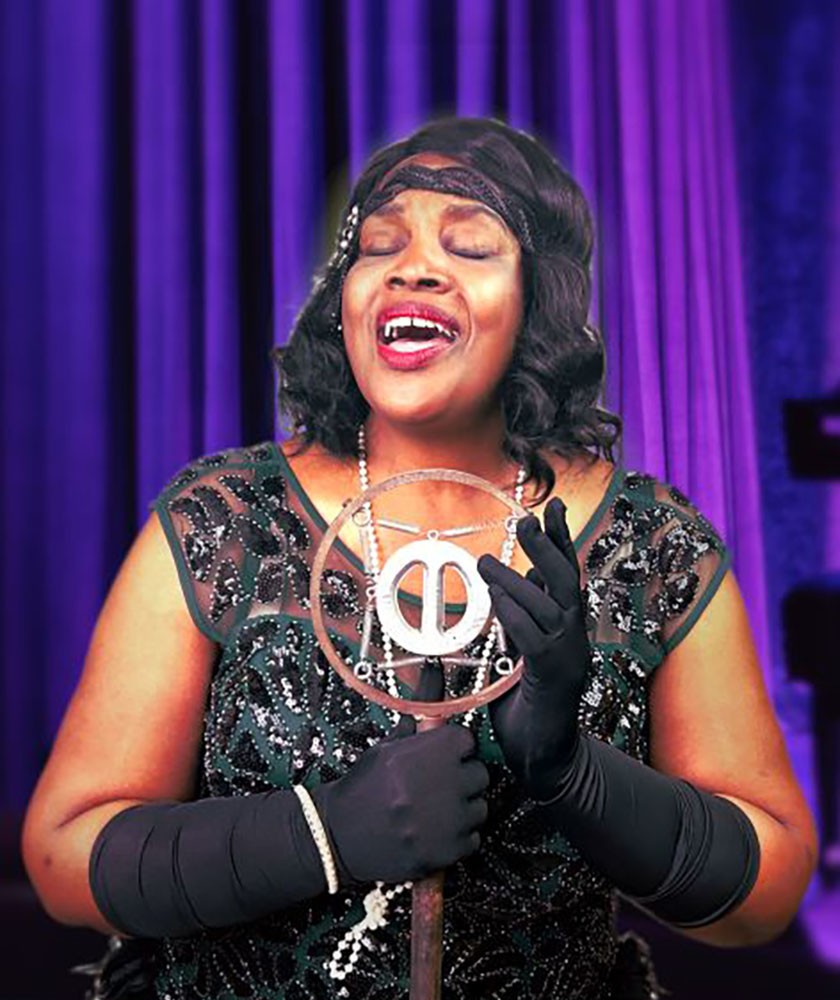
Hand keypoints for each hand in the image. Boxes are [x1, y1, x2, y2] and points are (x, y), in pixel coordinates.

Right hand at [312, 664, 489, 885]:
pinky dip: (457, 837)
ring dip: (462, 808)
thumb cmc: (367, 785)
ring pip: (480, 807)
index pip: (467, 741)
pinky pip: (473, 837)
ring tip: (432, 809)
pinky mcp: (447, 852)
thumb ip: (421, 709)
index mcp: (430, 751)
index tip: (438, 757)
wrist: (339, 834)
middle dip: (461, 778)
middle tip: (435, 785)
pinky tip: (433, 831)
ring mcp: (446, 821)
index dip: (452, 749)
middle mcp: (442, 784)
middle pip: (479, 774)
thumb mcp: (391, 743)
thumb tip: (436, 666)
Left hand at [477, 498, 590, 801]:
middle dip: (548, 546)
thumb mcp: (520, 652)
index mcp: (568, 628)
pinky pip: (536, 637)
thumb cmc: (526, 707)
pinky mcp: (555, 677)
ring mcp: (570, 657)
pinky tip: (495, 601)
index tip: (553, 506)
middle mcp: (575, 637)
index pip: (567, 575)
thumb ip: (519, 621)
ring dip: (515, 581)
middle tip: (525, 520)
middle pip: (567, 581)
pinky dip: (514, 616)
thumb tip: (511, 583)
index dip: (561, 539)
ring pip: (549, 606)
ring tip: (484, 564)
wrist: (545, 760)